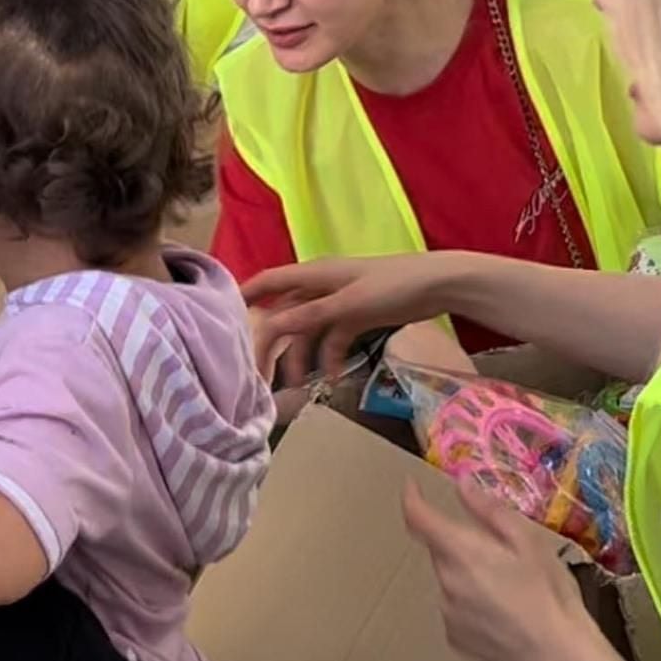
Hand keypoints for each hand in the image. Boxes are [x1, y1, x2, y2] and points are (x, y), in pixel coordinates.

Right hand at [242, 253, 458, 383]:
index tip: (222, 318)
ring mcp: (339, 303)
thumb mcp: (349, 303)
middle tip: (259, 375)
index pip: (270, 281)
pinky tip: (332, 378)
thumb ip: (311, 315)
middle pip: (286, 314)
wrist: (438, 285)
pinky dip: (330, 357)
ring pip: (309, 331)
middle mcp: (321, 286)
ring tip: (300, 386)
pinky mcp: (357, 316)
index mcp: (315, 274)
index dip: (245, 295)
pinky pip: (333, 339)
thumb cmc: (393, 285)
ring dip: (303, 356)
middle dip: (273, 342)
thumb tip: (272, 324)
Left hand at [403, 478, 599, 660]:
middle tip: (498, 549)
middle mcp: (446, 582)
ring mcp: (448, 614)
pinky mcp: (455, 639)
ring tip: (507, 585)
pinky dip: (470, 601)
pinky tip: (500, 610)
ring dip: (466, 572)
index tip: (412, 485)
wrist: (558, 655)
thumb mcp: (526, 539)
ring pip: (449, 578)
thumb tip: (461, 483)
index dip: (411, 497)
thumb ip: (488, 509)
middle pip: (440, 549)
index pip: (419, 519)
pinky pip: (455, 607)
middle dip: (460, 541)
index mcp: (461, 552)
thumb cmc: (547, 590)